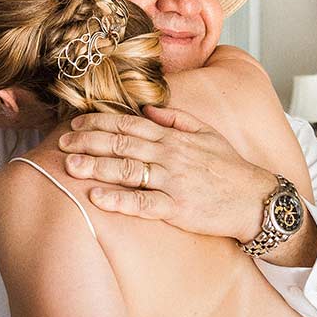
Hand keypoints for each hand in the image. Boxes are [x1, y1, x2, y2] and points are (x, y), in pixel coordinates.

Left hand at [57, 105, 276, 241]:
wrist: (256, 199)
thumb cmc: (229, 168)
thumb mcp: (206, 133)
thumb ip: (176, 119)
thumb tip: (147, 108)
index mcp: (173, 137)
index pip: (129, 124)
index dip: (99, 123)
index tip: (75, 124)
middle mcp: (169, 155)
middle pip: (121, 144)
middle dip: (88, 142)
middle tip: (61, 143)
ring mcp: (173, 181)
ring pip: (128, 170)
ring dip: (96, 166)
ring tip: (70, 166)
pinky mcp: (178, 208)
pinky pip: (143, 203)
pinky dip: (119, 200)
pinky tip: (97, 197)